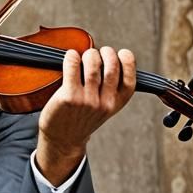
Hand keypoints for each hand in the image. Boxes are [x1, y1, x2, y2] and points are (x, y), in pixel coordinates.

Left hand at [35, 46, 135, 184]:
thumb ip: (110, 89)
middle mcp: (104, 103)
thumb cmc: (81, 118)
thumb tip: (107, 57)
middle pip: (112, 67)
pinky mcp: (69, 97)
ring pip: (93, 66)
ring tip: (84, 55)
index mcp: (115, 104)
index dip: (128, 62)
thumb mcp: (103, 108)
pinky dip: (72, 57)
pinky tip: (71, 56)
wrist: (62, 140)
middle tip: (98, 52)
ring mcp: (86, 100)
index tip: (122, 53)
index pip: (130, 80)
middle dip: (107, 53)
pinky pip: (73, 68)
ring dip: (89, 54)